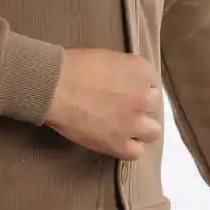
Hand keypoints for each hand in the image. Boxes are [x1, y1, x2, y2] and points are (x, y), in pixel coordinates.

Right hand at [43, 48, 161, 158]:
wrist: (56, 88)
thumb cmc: (74, 66)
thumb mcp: (108, 58)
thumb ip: (123, 71)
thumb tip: (123, 82)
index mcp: (141, 71)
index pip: (153, 82)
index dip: (140, 86)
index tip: (128, 89)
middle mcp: (144, 97)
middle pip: (154, 105)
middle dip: (142, 106)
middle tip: (124, 106)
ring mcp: (134, 123)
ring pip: (153, 131)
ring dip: (141, 128)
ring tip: (125, 126)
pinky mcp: (119, 144)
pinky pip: (136, 152)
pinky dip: (129, 147)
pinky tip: (118, 141)